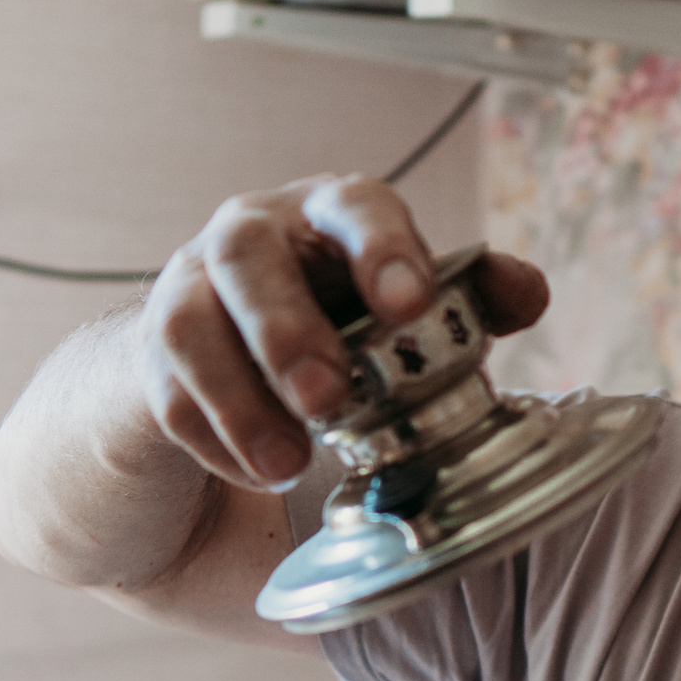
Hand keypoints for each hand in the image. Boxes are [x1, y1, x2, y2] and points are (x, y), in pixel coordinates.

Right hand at [140, 177, 548, 490]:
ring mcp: (189, 290)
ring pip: (190, 325)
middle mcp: (251, 237)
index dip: (384, 250)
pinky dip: (215, 440)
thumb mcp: (408, 312)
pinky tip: (258, 476)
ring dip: (240, 399)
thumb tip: (529, 293)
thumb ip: (471, 301)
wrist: (224, 361)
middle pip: (249, 254)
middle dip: (288, 329)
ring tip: (287, 466)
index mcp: (329, 218)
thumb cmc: (336, 325)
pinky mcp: (151, 357)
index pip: (355, 205)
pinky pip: (168, 395)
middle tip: (327, 399)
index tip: (412, 304)